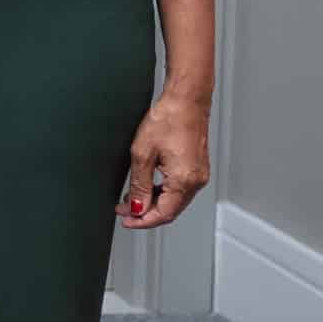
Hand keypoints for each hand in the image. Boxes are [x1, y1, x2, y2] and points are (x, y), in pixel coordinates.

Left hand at [120, 94, 209, 228]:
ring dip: (152, 202)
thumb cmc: (168, 119)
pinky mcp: (197, 167)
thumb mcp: (142, 154)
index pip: (163, 213)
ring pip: (174, 200)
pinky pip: (179, 188)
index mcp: (185, 181)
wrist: (185, 101)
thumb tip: (136, 206)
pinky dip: (162, 192)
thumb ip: (139, 184)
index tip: (126, 220)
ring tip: (131, 199)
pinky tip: (146, 187)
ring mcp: (199, 174)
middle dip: (145, 213)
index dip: (142, 220)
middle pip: (170, 210)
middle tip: (124, 211)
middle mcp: (196, 181)